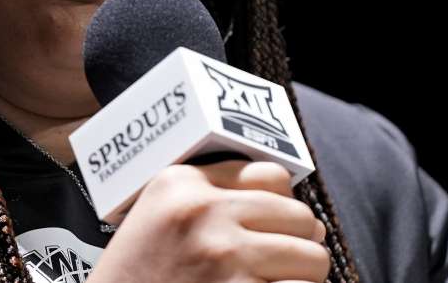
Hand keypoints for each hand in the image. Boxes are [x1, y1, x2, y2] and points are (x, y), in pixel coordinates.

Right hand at [86, 160, 329, 282]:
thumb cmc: (135, 277)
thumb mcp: (155, 217)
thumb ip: (203, 195)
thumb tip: (285, 197)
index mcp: (181, 183)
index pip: (270, 175)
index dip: (283, 203)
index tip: (275, 225)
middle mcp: (203, 212)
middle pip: (299, 215)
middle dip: (301, 242)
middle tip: (285, 263)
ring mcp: (223, 256)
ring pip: (312, 257)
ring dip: (304, 276)